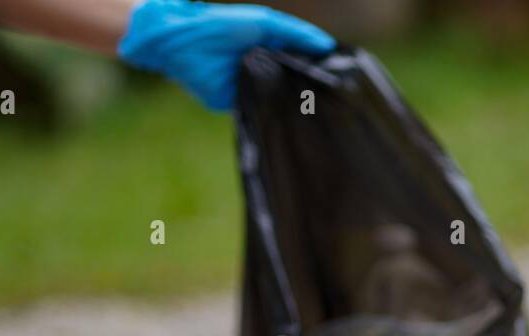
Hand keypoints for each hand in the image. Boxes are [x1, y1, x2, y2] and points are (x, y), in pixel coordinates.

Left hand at [117, 0, 334, 110]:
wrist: (185, 43)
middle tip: (336, 102)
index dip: (320, 69)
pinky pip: (259, 111)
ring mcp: (253, 88)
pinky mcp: (238, 104)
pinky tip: (289, 119)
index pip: (303, 62)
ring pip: (278, 101)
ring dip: (292, 105)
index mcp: (274, 49)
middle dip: (310, 91)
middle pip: (293, 84)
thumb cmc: (224, 25)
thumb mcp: (265, 22)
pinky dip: (270, 113)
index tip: (343, 78)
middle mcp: (266, 70)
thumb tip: (327, 46)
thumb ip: (296, 33)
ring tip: (318, 113)